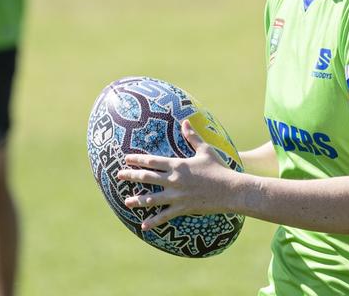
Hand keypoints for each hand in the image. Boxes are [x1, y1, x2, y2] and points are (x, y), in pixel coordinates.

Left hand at [116, 120, 241, 229]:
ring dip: (138, 200)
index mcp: (178, 165)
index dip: (137, 159)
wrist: (230, 190)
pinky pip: (164, 216)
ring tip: (126, 201)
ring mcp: (177, 195)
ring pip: (152, 198)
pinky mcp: (182, 208)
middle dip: (131, 176)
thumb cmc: (218, 168)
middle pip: (147, 177)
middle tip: (119, 176)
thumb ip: (193, 137)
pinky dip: (154, 221)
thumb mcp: (205, 150)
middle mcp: (174, 180)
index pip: (152, 161)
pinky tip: (143, 226)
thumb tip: (186, 122)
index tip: (126, 159)